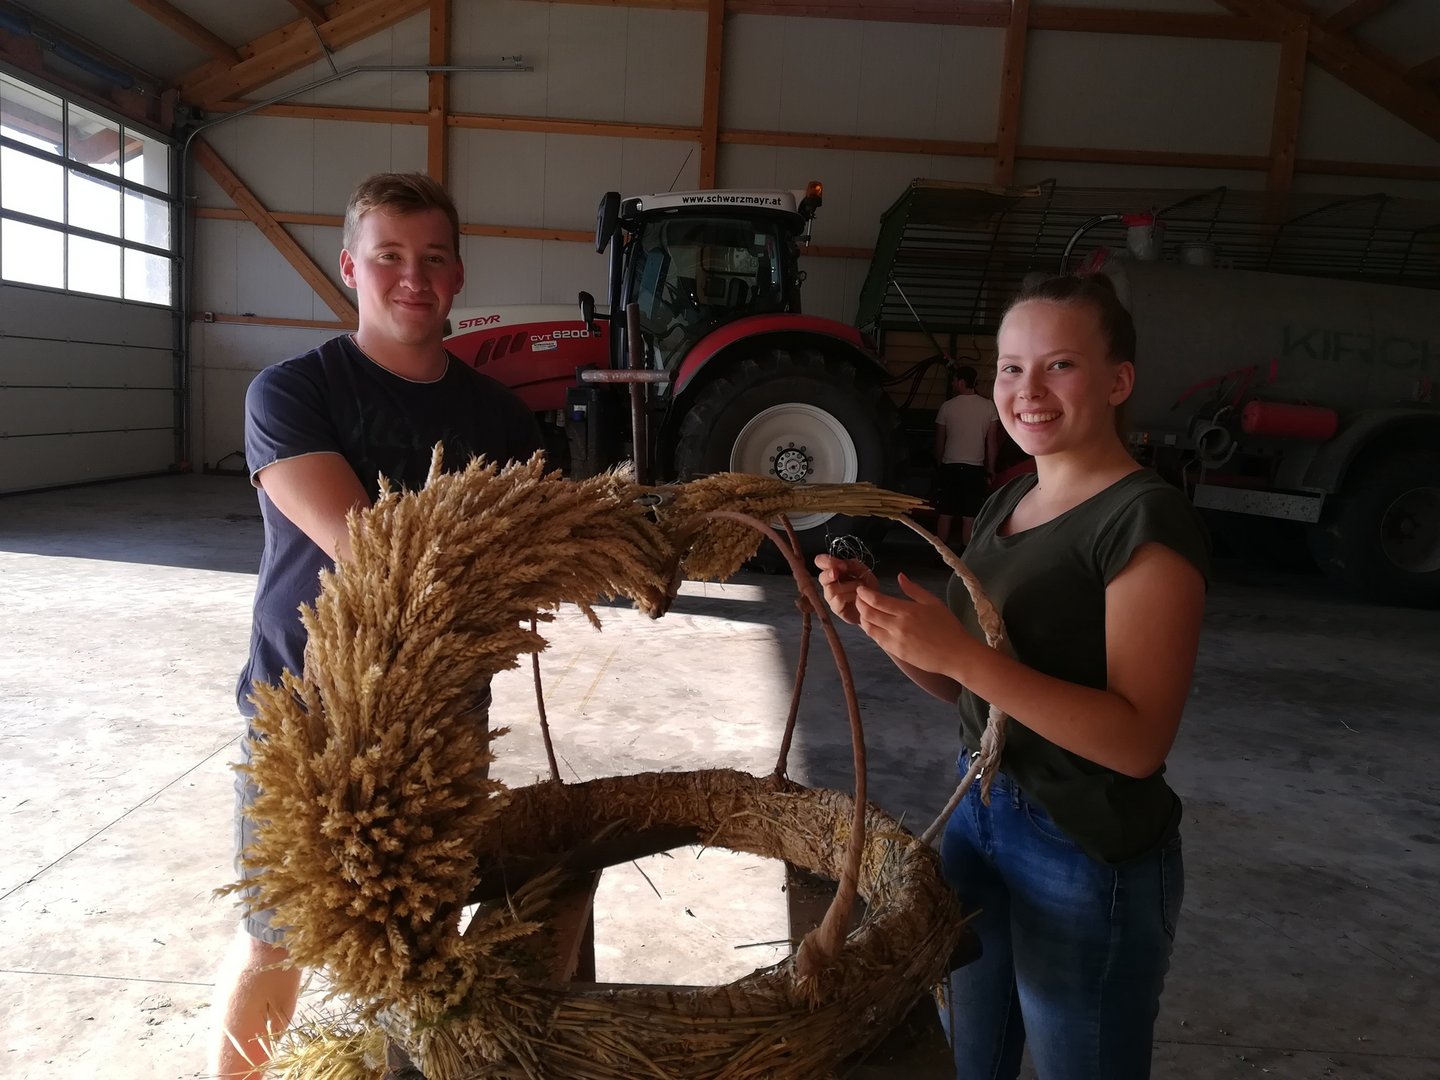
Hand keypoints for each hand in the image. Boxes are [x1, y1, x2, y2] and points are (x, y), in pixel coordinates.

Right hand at [813, 553, 876, 625]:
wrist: (875, 605)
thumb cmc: (868, 589)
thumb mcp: (864, 571)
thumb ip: (853, 564)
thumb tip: (842, 562)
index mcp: (834, 571)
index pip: (821, 562)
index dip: (826, 561)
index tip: (841, 564)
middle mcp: (830, 584)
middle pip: (821, 577)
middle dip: (830, 573)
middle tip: (842, 571)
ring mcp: (831, 597)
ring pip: (831, 588)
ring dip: (848, 586)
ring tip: (860, 588)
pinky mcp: (835, 608)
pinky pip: (838, 599)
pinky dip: (850, 595)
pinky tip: (858, 597)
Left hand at [855, 572, 976, 677]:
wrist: (956, 654)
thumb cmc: (948, 626)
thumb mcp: (933, 602)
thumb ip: (913, 589)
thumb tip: (899, 576)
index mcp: (907, 611)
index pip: (876, 600)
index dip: (864, 594)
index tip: (861, 589)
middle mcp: (897, 626)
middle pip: (868, 613)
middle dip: (860, 604)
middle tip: (860, 598)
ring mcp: (895, 641)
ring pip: (869, 628)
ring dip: (863, 618)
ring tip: (864, 611)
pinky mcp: (896, 653)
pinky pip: (877, 639)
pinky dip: (871, 630)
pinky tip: (873, 624)